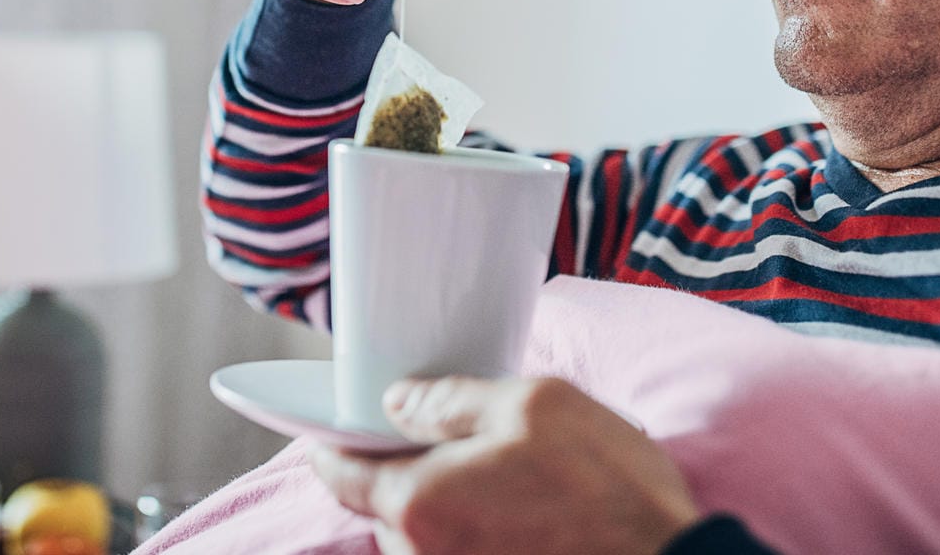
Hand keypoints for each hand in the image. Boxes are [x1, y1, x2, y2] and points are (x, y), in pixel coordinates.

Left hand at [310, 376, 699, 554]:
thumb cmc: (607, 488)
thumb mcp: (534, 405)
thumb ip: (450, 400)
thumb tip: (398, 403)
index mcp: (421, 503)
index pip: (341, 475)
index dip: (334, 444)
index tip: (332, 429)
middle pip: (382, 508)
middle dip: (401, 471)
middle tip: (443, 440)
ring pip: (420, 538)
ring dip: (441, 506)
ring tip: (496, 477)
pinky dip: (468, 534)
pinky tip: (516, 512)